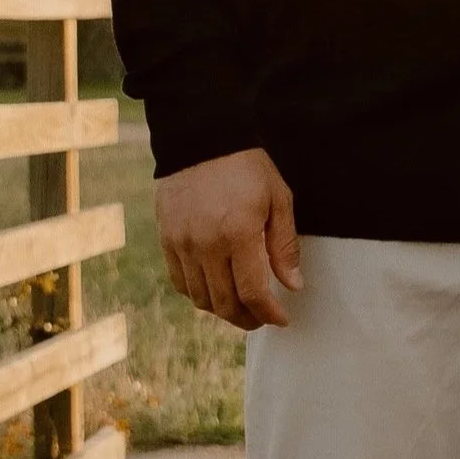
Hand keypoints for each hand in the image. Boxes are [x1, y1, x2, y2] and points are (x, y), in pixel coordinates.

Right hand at [156, 147, 301, 329]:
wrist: (201, 139)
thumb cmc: (247, 167)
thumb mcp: (278, 199)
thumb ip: (284, 245)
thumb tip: (292, 286)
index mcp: (238, 233)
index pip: (253, 291)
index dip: (269, 313)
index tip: (282, 319)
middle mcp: (206, 244)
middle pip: (224, 303)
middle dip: (247, 318)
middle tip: (262, 318)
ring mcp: (182, 244)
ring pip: (201, 298)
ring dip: (223, 310)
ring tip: (241, 306)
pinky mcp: (166, 240)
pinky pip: (181, 283)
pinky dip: (199, 294)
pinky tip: (216, 289)